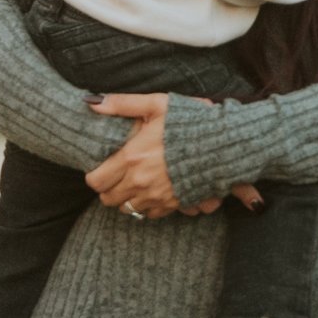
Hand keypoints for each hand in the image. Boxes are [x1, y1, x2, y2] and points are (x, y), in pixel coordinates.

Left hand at [82, 92, 224, 217]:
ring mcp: (156, 196)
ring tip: (135, 184)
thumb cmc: (189, 122)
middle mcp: (140, 181)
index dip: (95, 176)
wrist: (224, 144)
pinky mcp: (173, 204)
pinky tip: (153, 191)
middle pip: (108, 199)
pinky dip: (148, 206)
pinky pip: (150, 214)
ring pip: (127, 209)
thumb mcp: (157, 105)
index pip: (95, 181)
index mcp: (131, 158)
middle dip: (109, 189)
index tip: (103, 168)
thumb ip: (123, 104)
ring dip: (127, 198)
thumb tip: (93, 103)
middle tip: (117, 176)